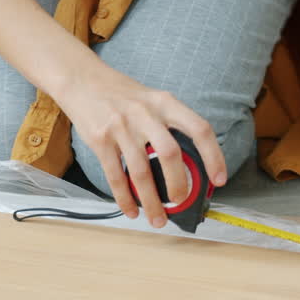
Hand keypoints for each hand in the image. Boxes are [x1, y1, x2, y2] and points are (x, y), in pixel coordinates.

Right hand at [57, 64, 226, 227]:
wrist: (82, 80)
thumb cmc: (120, 94)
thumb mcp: (151, 99)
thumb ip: (167, 124)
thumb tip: (185, 166)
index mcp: (165, 102)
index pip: (199, 129)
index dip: (213, 156)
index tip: (218, 179)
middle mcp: (145, 113)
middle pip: (170, 155)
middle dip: (179, 185)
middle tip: (181, 202)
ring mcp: (121, 127)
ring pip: (142, 172)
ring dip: (152, 202)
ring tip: (158, 220)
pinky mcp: (100, 140)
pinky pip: (115, 176)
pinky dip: (125, 199)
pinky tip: (131, 210)